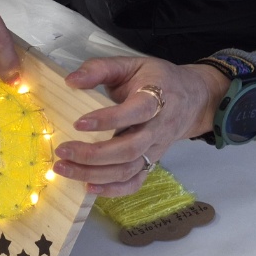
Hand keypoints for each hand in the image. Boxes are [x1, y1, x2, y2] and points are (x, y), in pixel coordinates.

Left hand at [55, 56, 229, 195]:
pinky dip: (113, 190)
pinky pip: (135, 182)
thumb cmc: (155, 79)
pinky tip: (88, 187)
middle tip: (62, 150)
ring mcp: (155, 149)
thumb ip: (100, 68)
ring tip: (64, 168)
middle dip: (93, 154)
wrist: (192, 98)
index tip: (78, 123)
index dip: (108, 120)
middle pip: (129, 149)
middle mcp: (157, 128)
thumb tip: (71, 80)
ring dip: (94, 173)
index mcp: (156, 99)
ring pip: (128, 169)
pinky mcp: (151, 162)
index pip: (136, 112)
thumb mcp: (130, 64)